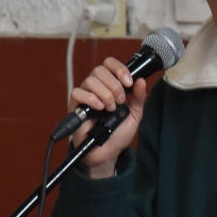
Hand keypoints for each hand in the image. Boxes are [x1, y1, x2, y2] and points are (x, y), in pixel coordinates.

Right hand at [69, 57, 150, 178]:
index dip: (119, 69)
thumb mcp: (135, 115)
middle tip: (120, 100)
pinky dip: (90, 98)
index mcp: (111, 85)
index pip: (110, 64)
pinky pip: (77, 93)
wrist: (107, 153)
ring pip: (90, 80)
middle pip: (99, 70)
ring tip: (110, 108)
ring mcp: (85, 96)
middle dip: (114, 84)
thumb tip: (141, 80)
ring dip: (104, 93)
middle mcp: (97, 87)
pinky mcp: (75, 107)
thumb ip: (138, 98)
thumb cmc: (119, 133)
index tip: (129, 82)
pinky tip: (99, 108)